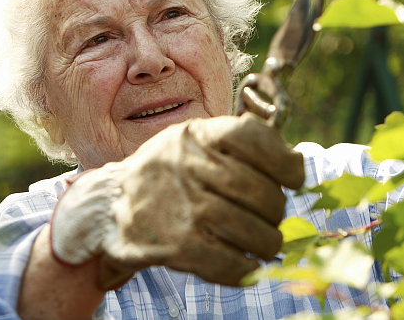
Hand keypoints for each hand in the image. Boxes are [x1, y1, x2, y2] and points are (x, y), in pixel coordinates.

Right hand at [50, 114, 304, 288]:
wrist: (107, 205)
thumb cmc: (168, 171)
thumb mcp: (195, 140)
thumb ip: (240, 143)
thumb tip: (295, 163)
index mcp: (199, 135)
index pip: (253, 137)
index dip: (284, 160)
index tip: (295, 177)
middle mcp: (190, 166)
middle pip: (260, 191)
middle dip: (276, 209)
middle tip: (272, 217)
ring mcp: (183, 206)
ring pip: (251, 230)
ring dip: (268, 242)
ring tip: (266, 243)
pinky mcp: (177, 246)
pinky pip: (229, 262)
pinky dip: (246, 268)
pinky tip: (247, 264)